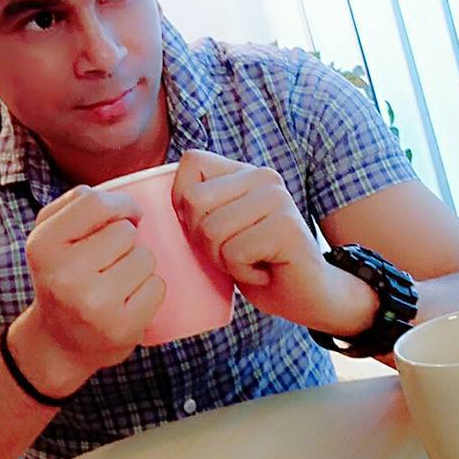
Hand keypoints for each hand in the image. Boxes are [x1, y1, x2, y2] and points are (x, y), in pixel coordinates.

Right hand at [10, 186, 166, 396]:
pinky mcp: (121, 327)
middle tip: (108, 262)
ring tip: (116, 282)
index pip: (95, 202)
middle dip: (126, 241)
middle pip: (125, 231)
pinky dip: (149, 290)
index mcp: (43, 245)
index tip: (128, 215)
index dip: (121, 204)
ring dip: (138, 266)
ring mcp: (94, 304)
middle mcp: (65, 275)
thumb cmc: (63, 278)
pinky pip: (157, 286)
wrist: (60, 343)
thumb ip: (76, 205)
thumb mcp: (51, 237)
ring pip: (145, 257)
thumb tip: (120, 200)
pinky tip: (127, 301)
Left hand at [172, 150, 376, 333]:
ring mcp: (278, 199)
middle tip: (235, 250)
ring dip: (223, 259)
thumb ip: (195, 206)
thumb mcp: (217, 229)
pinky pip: (234, 253)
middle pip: (194, 201)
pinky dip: (242, 272)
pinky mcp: (286, 227)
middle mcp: (263, 176)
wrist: (306, 296)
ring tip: (251, 260)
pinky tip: (265, 270)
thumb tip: (151, 200)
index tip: (209, 228)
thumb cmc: (255, 263)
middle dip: (203, 240)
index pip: (190, 162)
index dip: (184, 203)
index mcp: (243, 171)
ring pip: (211, 230)